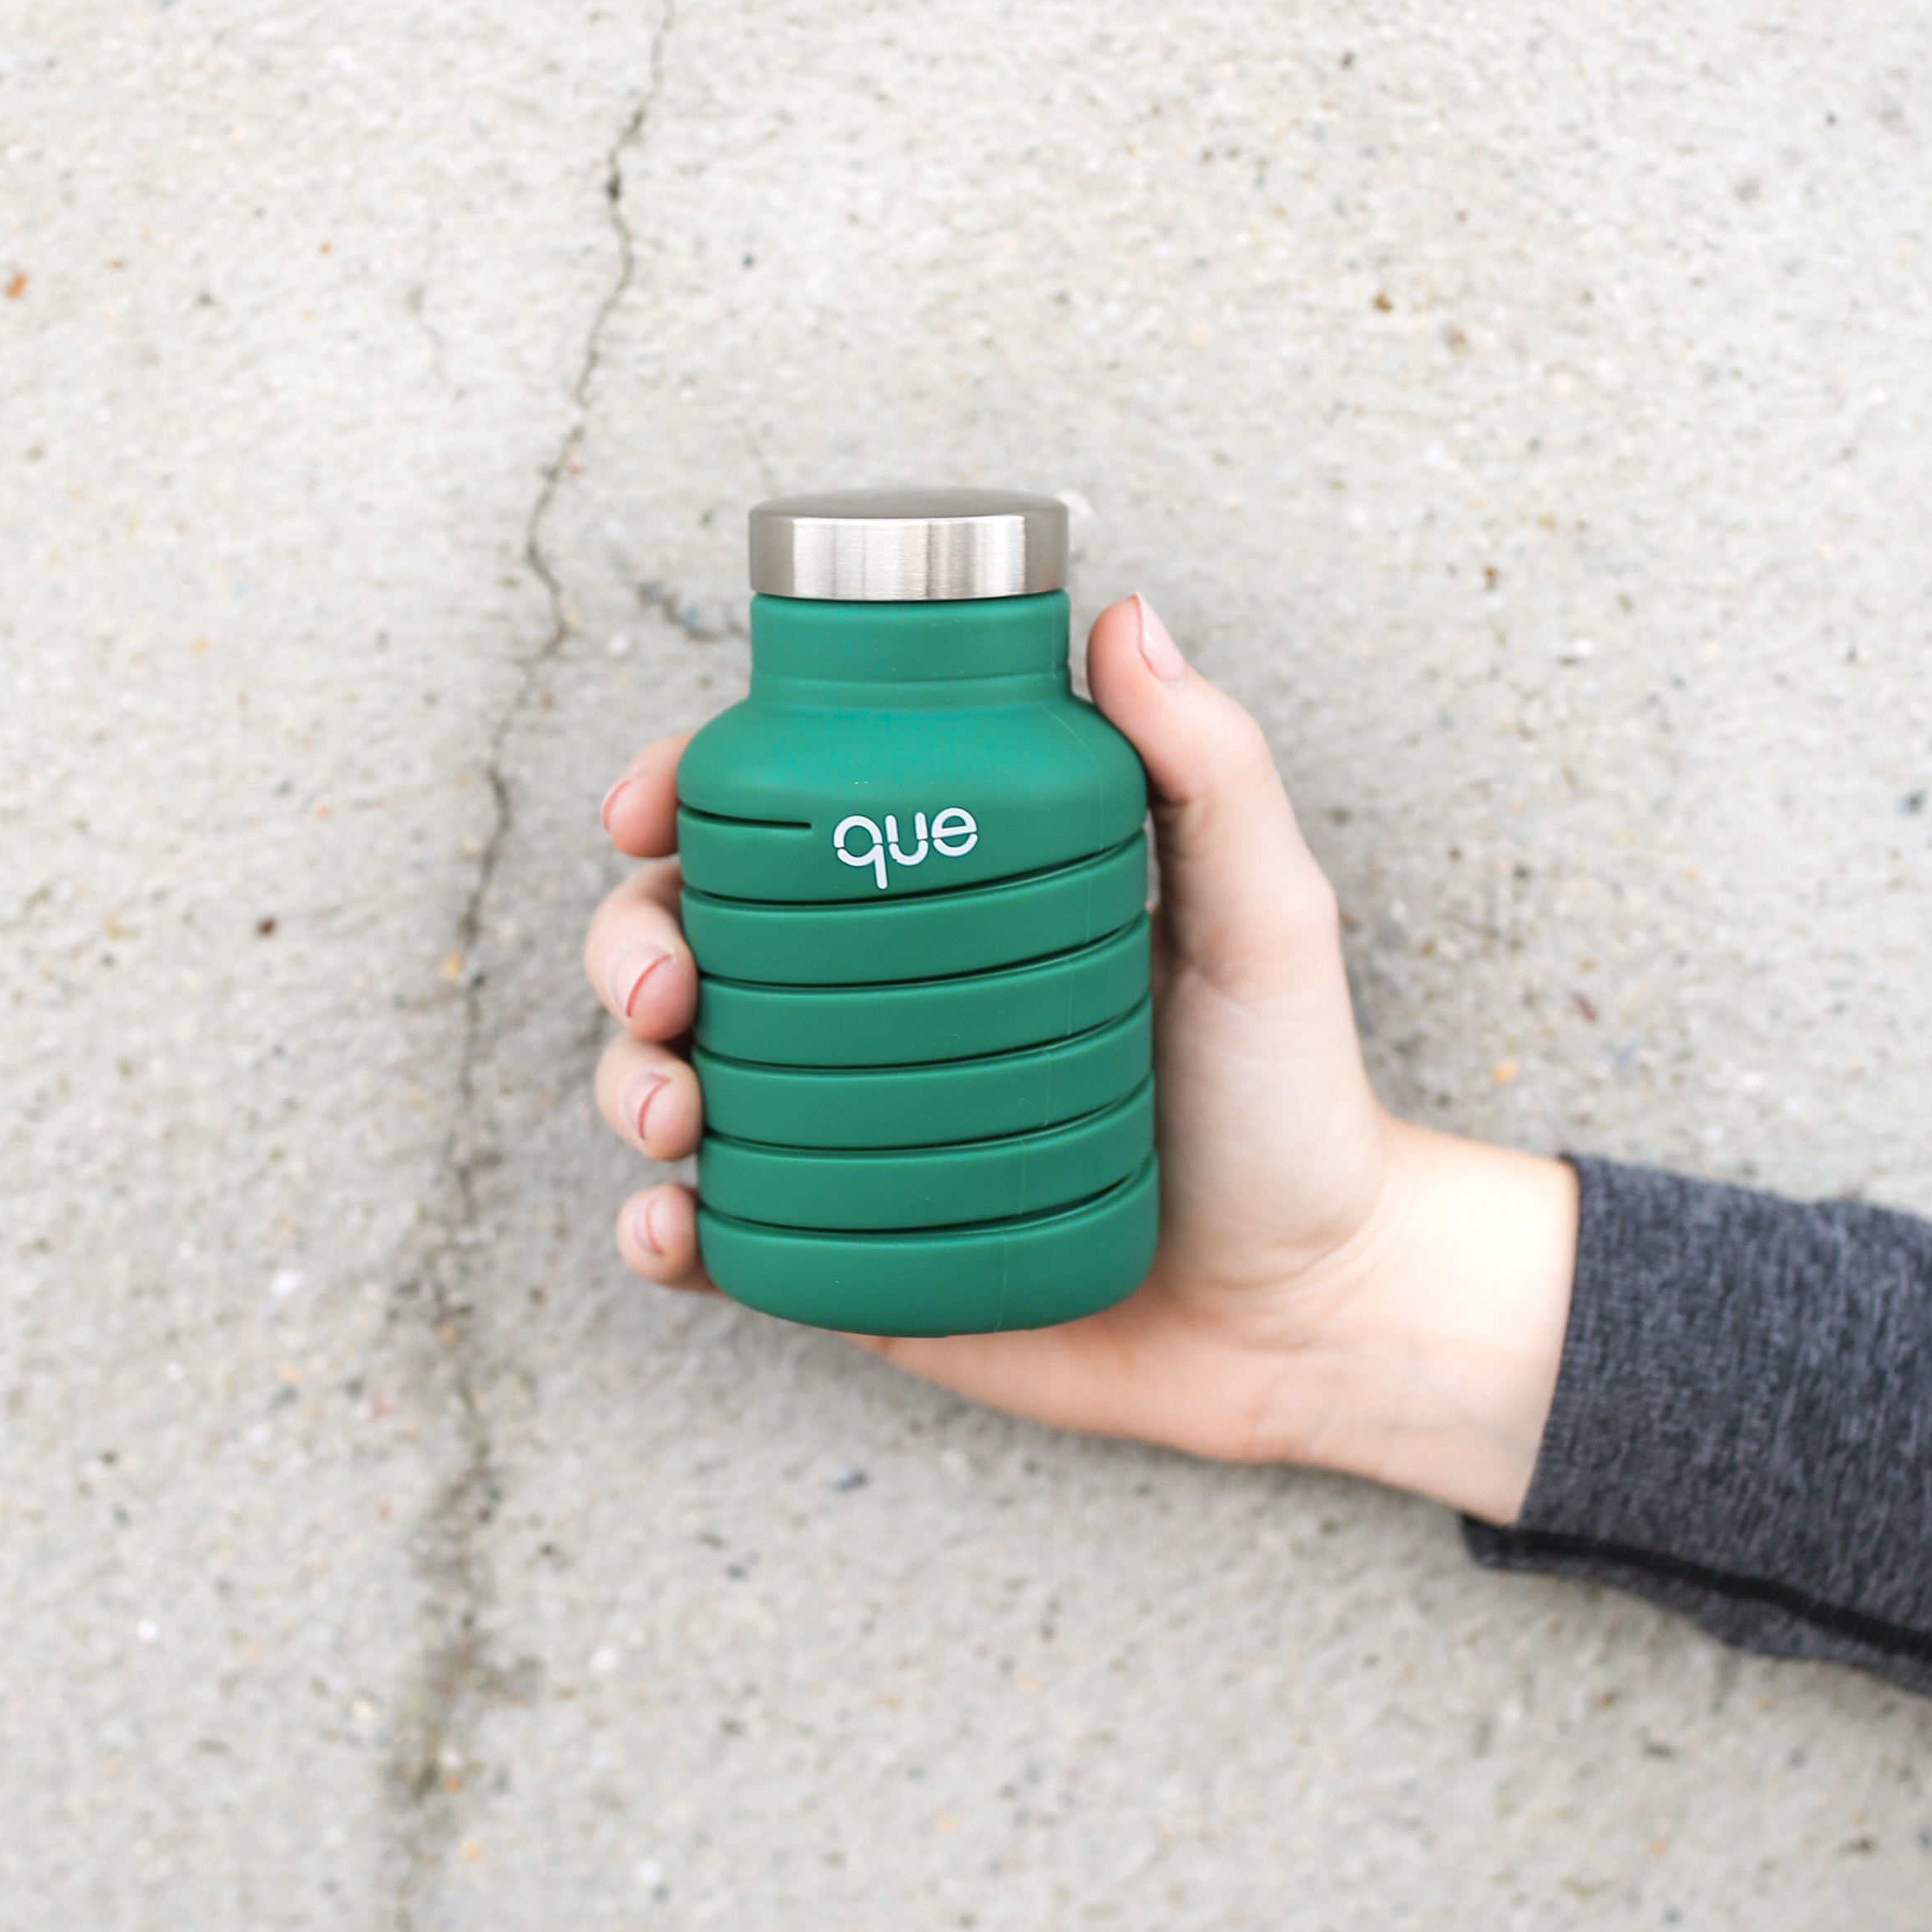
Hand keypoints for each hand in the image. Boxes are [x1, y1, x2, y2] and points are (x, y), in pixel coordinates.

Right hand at [583, 593, 1576, 1521]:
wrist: (1307, 1315)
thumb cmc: (1293, 1108)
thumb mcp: (1263, 919)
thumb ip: (1210, 771)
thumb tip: (1123, 616)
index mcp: (944, 908)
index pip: (779, 822)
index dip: (681, 797)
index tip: (649, 805)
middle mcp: (878, 1008)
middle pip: (691, 940)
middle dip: (628, 945)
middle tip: (664, 986)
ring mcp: (850, 1133)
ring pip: (671, 1079)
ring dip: (624, 1083)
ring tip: (674, 1116)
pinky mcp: (846, 1256)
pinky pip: (713, 1240)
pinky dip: (657, 1232)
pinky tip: (667, 1227)